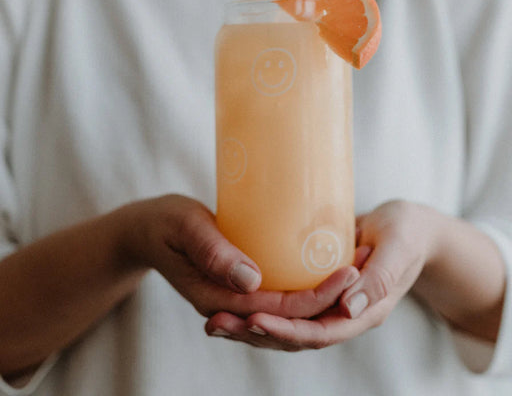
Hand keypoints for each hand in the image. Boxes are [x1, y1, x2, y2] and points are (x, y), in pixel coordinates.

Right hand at [118, 194, 358, 319]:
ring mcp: (234, 297)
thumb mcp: (185, 228)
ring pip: (286, 313)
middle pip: (288, 317)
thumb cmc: (164, 224)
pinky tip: (322, 273)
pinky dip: (303, 291)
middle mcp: (229, 304)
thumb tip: (250, 280)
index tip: (348, 272)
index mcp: (217, 297)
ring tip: (352, 271)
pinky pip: (276, 297)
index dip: (316, 296)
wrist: (146, 231)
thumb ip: (213, 253)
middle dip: (328, 299)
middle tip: (361, 267)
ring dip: (320, 299)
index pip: (277, 308)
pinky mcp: (238, 285)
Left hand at [205, 200, 439, 349]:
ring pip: (288, 326)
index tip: (254, 319)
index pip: (321, 333)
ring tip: (216, 320)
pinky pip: (289, 307)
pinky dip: (263, 309)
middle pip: (297, 337)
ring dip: (252, 326)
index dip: (287, 330)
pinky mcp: (319, 291)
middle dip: (258, 333)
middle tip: (218, 323)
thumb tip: (349, 308)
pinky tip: (235, 302)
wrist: (410, 230)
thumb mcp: (398, 248)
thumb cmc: (407, 233)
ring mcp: (331, 306)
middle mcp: (344, 315)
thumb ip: (381, 277)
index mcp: (365, 312)